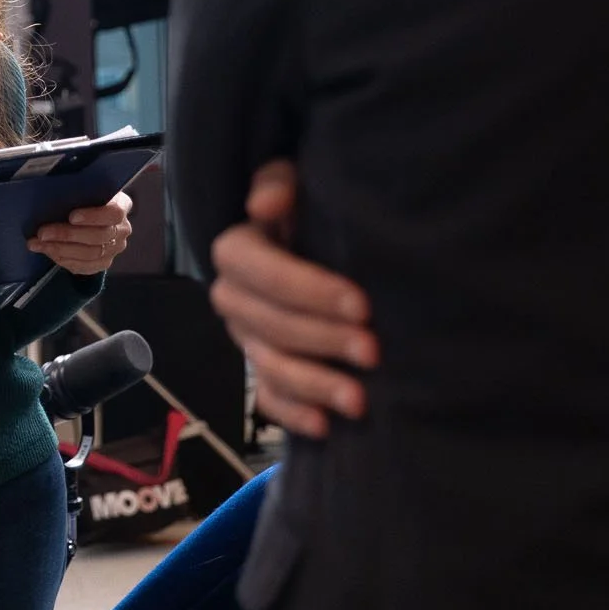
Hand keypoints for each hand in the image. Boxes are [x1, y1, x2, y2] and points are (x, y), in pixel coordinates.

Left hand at [28, 191, 132, 276]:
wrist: (88, 214)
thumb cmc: (83, 197)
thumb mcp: (84, 189)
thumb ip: (75, 192)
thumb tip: (50, 195)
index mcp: (121, 205)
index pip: (114, 213)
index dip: (93, 216)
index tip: (71, 217)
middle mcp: (122, 229)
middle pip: (98, 236)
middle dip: (67, 235)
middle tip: (42, 233)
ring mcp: (114, 248)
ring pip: (89, 254)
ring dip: (60, 249)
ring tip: (38, 243)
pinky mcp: (103, 263)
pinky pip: (84, 267)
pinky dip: (63, 260)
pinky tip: (47, 252)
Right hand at [208, 161, 377, 438]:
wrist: (325, 245)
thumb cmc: (315, 211)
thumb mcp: (300, 182)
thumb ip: (281, 183)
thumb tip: (266, 204)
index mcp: (238, 250)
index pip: (256, 269)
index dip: (305, 289)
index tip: (360, 303)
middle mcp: (234, 298)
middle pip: (268, 324)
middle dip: (321, 340)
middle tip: (374, 350)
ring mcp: (247, 340)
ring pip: (269, 367)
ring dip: (314, 386)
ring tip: (361, 401)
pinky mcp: (262, 372)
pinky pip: (268, 400)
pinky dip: (294, 415)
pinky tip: (326, 427)